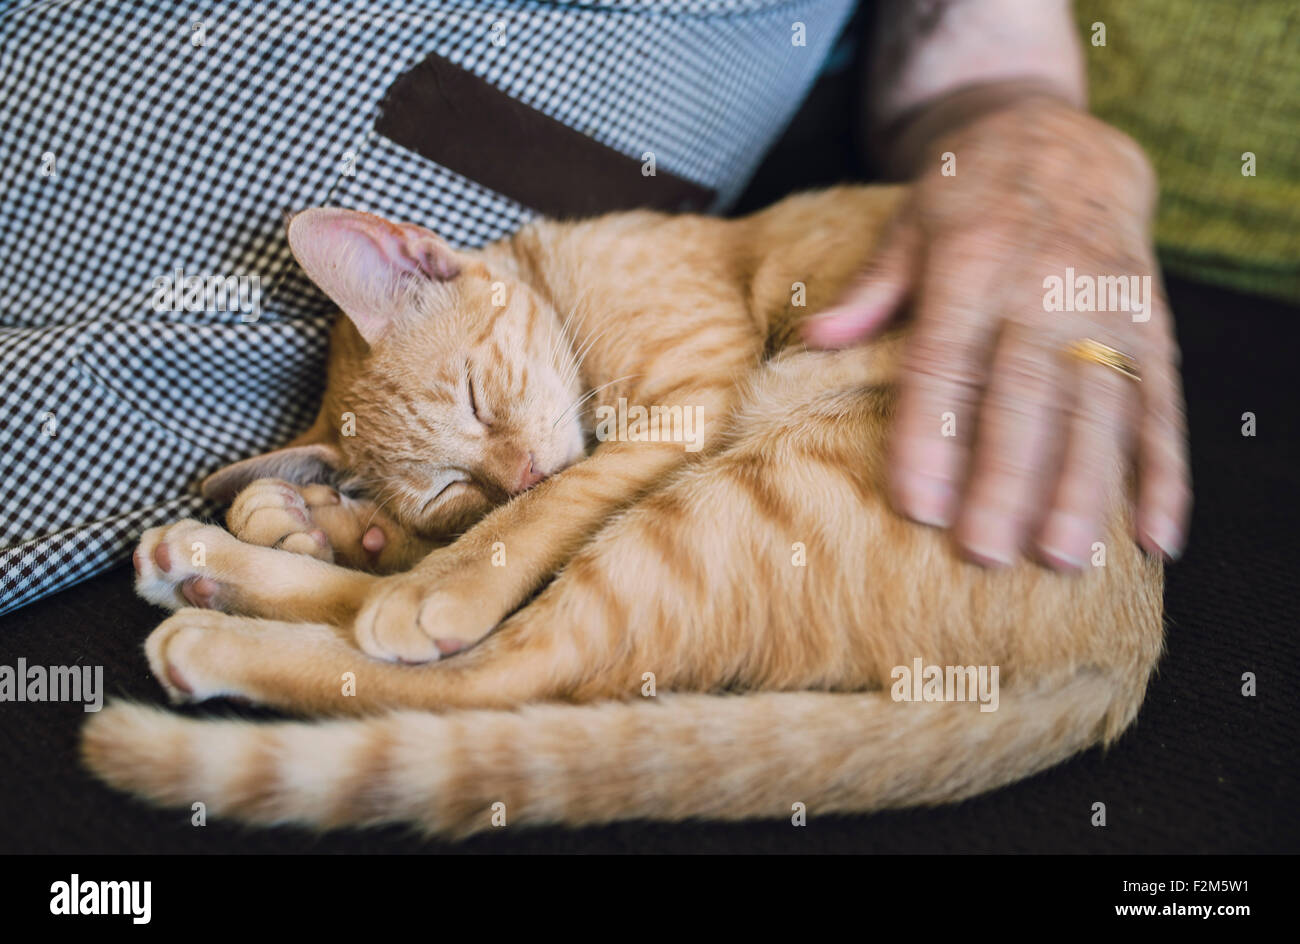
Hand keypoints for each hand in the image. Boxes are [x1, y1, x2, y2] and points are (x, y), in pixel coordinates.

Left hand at [805, 96, 1189, 569]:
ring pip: (1099, 409)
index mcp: (974, 262)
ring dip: (1085, 488)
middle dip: (1007, 479)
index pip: (946, 361)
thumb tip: (816, 338)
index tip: (917, 508)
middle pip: (1025, 396)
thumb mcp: (910, 225)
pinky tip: (1156, 537)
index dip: (929, 436)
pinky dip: (1166, 473)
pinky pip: (1163, 405)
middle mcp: (1046, 287)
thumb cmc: (970, 197)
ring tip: (1063, 560)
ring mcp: (1108, 309)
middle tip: (986, 555)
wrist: (1068, 143)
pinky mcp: (1153, 328)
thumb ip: (870, 289)